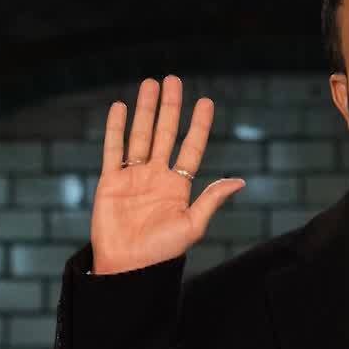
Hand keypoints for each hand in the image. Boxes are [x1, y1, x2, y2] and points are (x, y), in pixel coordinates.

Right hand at [89, 75, 245, 274]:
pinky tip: (120, 107)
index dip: (198, 125)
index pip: (191, 148)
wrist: (127, 268)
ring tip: (150, 84)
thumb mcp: (192, 226)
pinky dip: (115, 128)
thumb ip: (211, 200)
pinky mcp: (110, 182)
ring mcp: (132, 177)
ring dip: (145, 110)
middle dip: (170, 107)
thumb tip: (239, 181)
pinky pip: (112, 150)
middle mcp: (156, 177)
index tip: (206, 102)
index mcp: (178, 186)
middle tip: (173, 80)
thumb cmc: (161, 253)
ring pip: (140, 135)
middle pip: (165, 134)